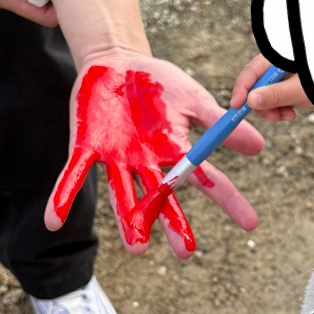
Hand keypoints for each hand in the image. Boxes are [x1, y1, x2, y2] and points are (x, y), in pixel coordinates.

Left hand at [45, 55, 264, 257]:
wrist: (116, 60)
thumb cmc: (158, 82)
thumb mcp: (193, 99)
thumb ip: (220, 124)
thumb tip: (259, 146)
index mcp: (176, 151)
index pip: (207, 180)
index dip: (229, 201)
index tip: (251, 224)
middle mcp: (147, 163)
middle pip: (163, 198)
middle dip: (172, 224)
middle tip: (185, 252)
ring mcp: (116, 158)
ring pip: (123, 195)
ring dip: (129, 221)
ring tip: (137, 249)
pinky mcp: (87, 147)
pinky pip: (73, 174)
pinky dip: (62, 197)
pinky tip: (54, 222)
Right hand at [231, 53, 309, 122]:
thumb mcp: (300, 90)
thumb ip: (275, 95)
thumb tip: (250, 101)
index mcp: (281, 57)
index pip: (253, 70)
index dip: (242, 88)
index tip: (236, 106)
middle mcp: (281, 64)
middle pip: (258, 84)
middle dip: (262, 104)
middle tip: (272, 118)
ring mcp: (286, 75)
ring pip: (267, 94)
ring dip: (273, 110)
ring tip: (288, 117)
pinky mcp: (291, 86)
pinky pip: (277, 99)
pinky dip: (281, 109)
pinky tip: (291, 115)